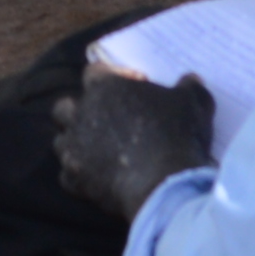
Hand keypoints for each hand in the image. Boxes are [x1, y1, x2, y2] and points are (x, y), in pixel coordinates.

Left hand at [54, 69, 221, 222]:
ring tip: (100, 151)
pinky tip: (99, 178)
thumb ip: (189, 86)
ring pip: (60, 140)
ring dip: (76, 143)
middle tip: (108, 121)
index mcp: (103, 87)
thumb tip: (191, 80)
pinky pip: (67, 176)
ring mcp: (73, 148)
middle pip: (65, 106)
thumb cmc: (177, 134)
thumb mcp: (194, 101)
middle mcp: (80, 114)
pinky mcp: (74, 180)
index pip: (95, 72)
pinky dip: (80, 176)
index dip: (115, 77)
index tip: (137, 87)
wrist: (164, 183)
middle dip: (81, 111)